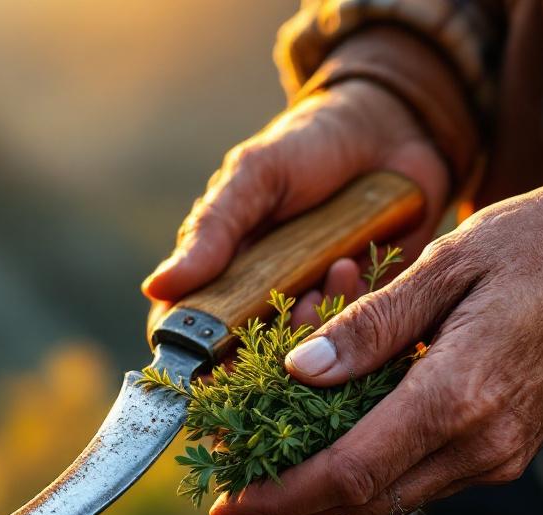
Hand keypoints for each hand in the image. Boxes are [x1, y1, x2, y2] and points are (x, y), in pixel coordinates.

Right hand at [142, 77, 448, 327]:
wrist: (387, 129)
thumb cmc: (307, 147)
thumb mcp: (253, 178)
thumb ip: (211, 233)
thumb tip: (155, 287)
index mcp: (220, 269)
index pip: (187, 330)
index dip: (189, 352)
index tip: (205, 356)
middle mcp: (260, 297)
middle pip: (244, 354)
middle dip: (267, 339)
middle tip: (291, 300)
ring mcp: (308, 304)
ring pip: (299, 350)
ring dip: (313, 320)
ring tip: (332, 267)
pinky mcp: (358, 307)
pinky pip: (349, 334)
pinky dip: (346, 306)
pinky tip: (350, 265)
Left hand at [209, 177, 542, 514]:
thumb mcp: (447, 263)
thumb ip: (371, 327)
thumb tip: (298, 371)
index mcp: (458, 396)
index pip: (349, 475)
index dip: (280, 496)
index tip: (227, 501)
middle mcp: (481, 443)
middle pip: (363, 501)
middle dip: (294, 497)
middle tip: (240, 472)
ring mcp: (501, 454)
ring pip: (391, 496)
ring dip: (333, 479)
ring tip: (283, 435)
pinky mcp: (509, 449)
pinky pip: (423, 475)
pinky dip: (375, 461)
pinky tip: (344, 417)